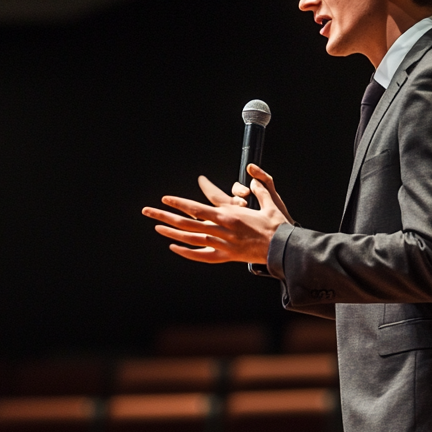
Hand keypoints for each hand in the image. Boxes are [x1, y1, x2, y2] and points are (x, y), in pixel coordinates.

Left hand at [142, 166, 292, 264]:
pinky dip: (187, 252)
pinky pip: (202, 255)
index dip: (179, 203)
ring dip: (171, 233)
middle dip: (164, 217)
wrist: (283, 249)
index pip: (197, 208)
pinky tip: (174, 248)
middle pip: (187, 224)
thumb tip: (254, 174)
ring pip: (191, 239)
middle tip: (147, 211)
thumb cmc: (278, 225)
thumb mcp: (269, 202)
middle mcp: (222, 231)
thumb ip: (260, 186)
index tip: (166, 198)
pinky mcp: (227, 256)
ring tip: (156, 227)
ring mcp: (223, 245)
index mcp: (229, 216)